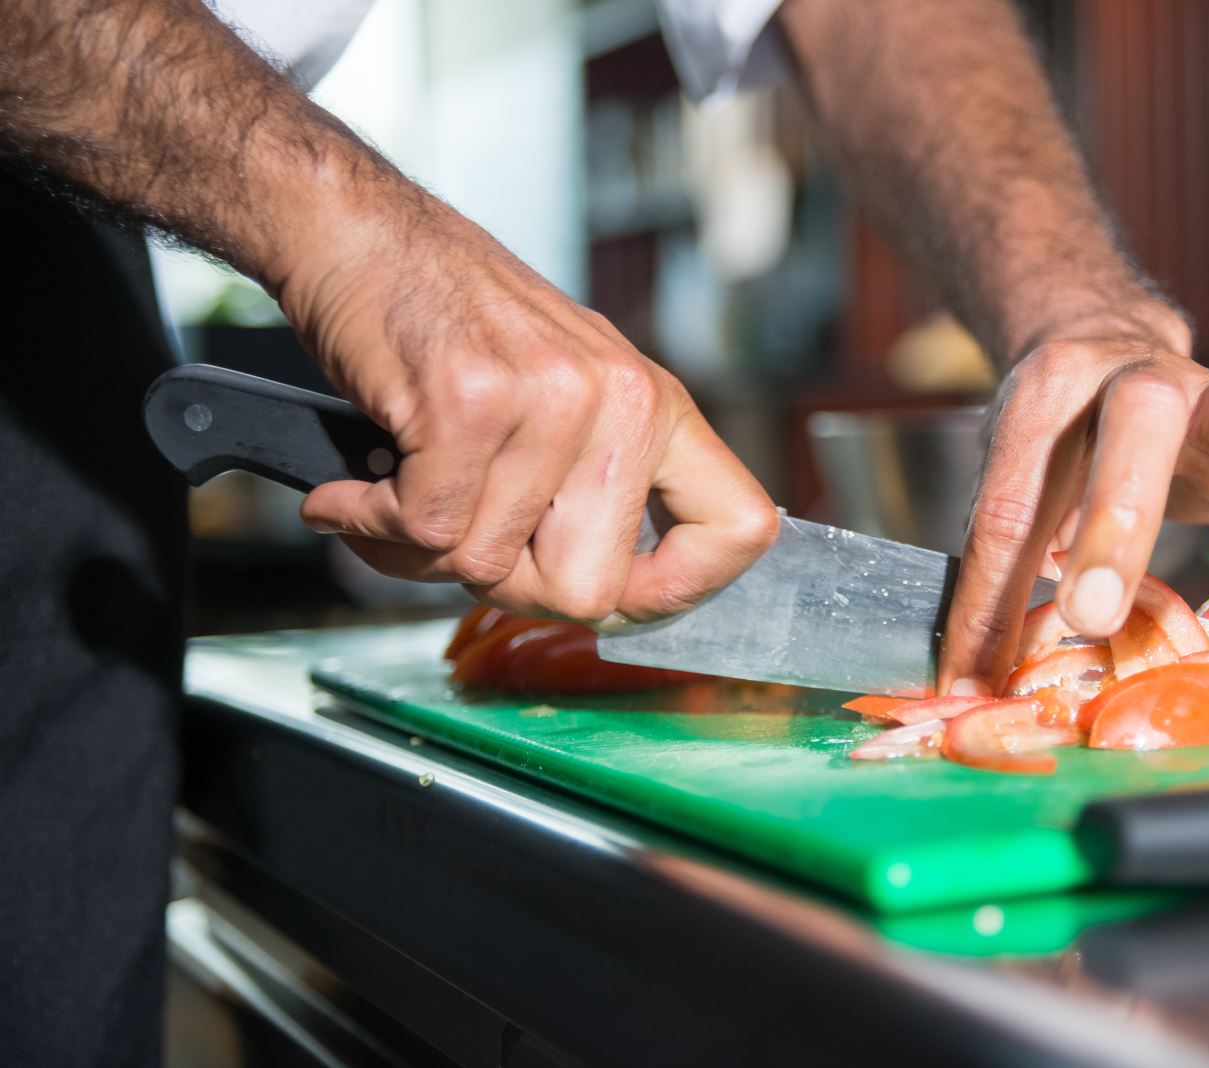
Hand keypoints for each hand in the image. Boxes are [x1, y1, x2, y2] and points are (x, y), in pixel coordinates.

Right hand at [274, 194, 778, 621]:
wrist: (359, 230)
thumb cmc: (452, 321)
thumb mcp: (566, 391)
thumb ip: (599, 485)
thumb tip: (607, 603)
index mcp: (657, 405)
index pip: (739, 527)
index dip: (682, 591)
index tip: (622, 600)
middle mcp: (621, 400)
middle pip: (588, 591)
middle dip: (509, 586)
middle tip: (462, 535)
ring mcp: (550, 400)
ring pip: (488, 567)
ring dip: (421, 551)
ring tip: (400, 489)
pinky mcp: (468, 402)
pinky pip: (425, 531)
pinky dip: (370, 524)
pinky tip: (353, 492)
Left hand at [937, 304, 1208, 694]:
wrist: (1106, 347)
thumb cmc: (1061, 438)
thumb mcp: (1017, 488)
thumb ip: (1002, 574)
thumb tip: (973, 680)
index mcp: (1050, 391)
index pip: (1017, 494)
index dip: (994, 589)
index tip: (979, 669)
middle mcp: (1137, 375)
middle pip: (1139, 419)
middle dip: (1119, 516)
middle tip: (1093, 613)